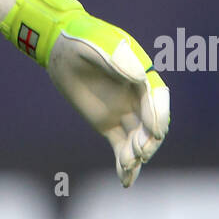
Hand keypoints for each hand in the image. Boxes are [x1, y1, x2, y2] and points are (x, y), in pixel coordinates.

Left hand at [0, 0, 169, 186]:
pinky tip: (125, 181)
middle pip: (151, 122)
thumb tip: (140, 77)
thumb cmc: (81, 38)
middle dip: (149, 139)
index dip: (158, 114)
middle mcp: (136, 95)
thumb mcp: (97, 42)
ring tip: (129, 165)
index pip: (157, 96)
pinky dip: (124, 164)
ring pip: (137, 138)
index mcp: (140, 73)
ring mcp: (124, 111)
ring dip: (137, 154)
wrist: (60, 47)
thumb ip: (117, 58)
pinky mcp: (108, 124)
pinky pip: (120, 147)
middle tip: (141, 152)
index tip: (155, 131)